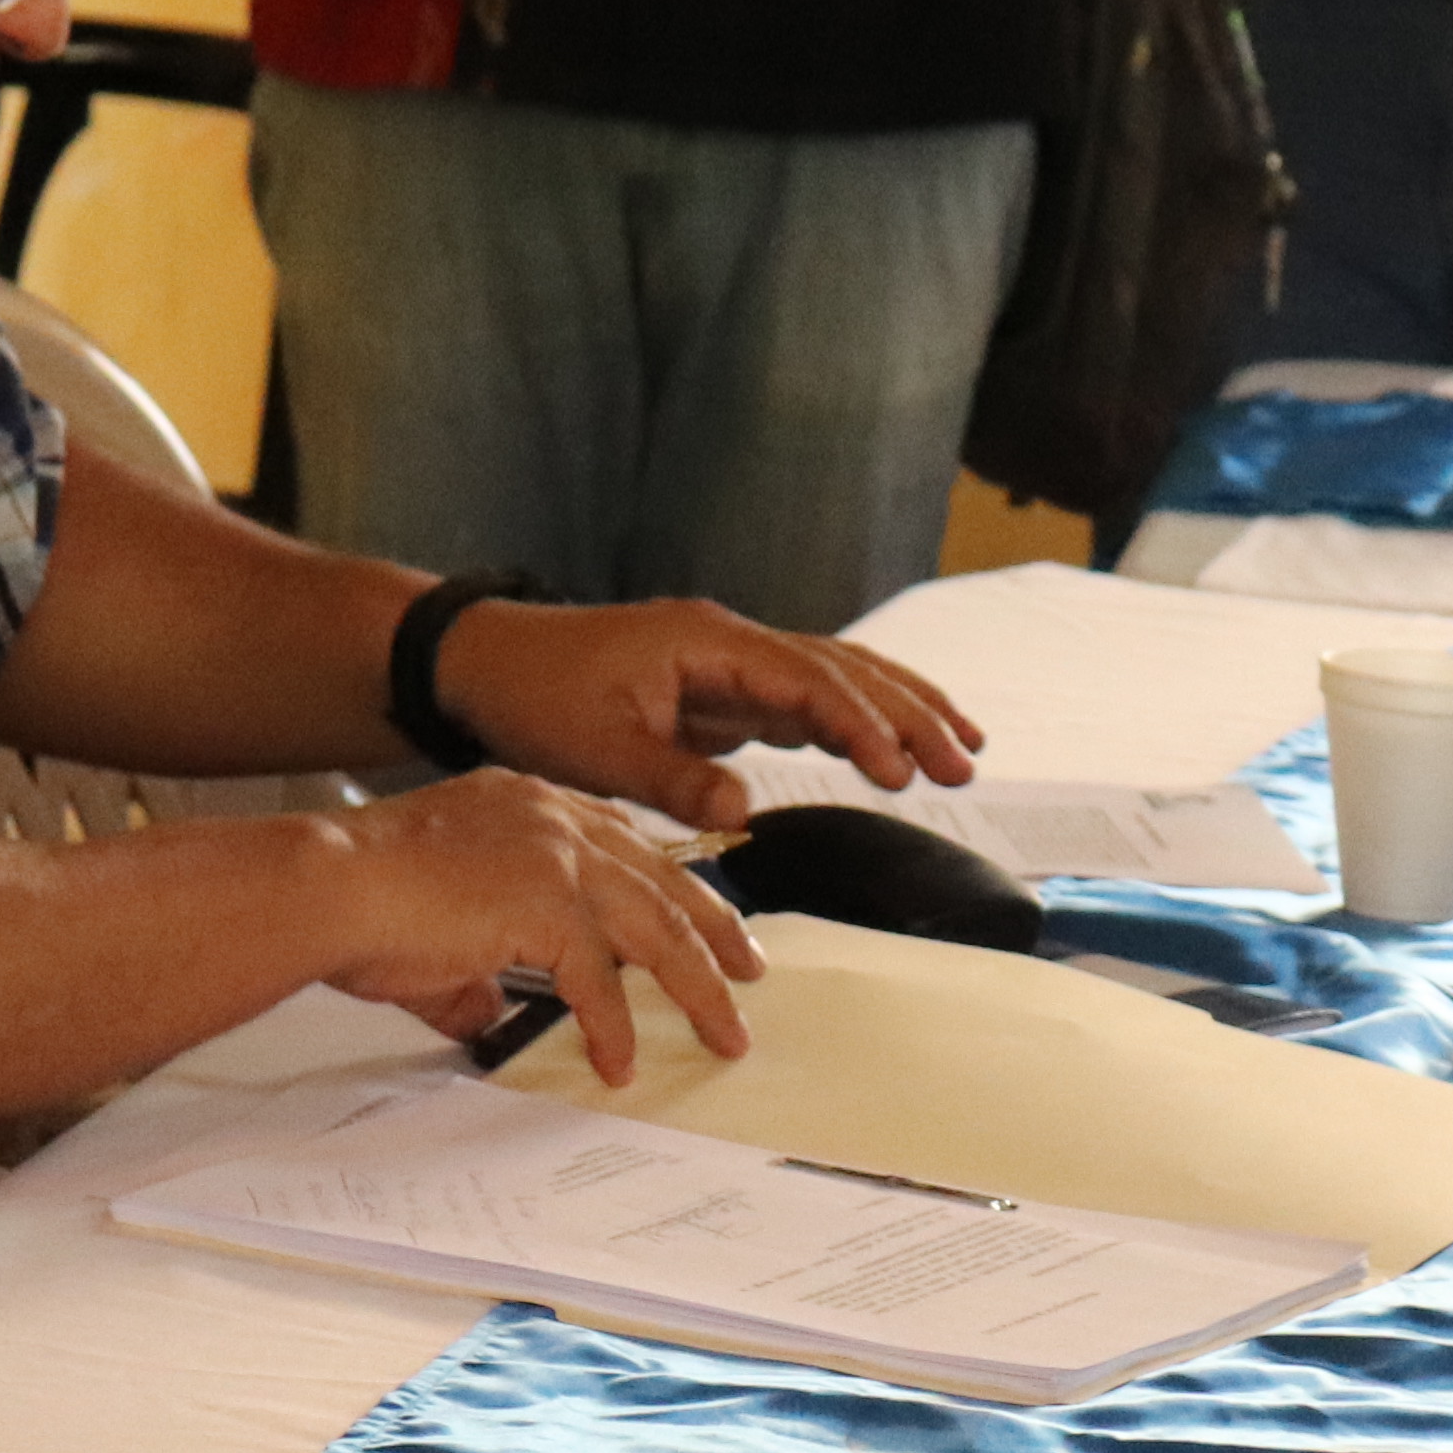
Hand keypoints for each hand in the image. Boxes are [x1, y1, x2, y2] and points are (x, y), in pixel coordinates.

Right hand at [320, 770, 767, 1082]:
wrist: (325, 886)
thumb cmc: (357, 900)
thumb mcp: (433, 927)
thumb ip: (472, 969)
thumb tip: (486, 1011)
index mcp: (527, 804)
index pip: (620, 841)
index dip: (667, 881)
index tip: (698, 913)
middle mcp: (553, 819)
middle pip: (664, 877)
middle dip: (715, 928)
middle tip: (750, 967)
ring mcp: (555, 857)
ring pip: (659, 927)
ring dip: (699, 987)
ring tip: (726, 1031)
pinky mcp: (546, 905)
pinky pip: (601, 979)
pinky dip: (615, 1026)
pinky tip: (619, 1062)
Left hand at [431, 599, 984, 831]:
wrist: (485, 664)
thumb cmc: (531, 697)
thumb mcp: (592, 749)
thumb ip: (670, 778)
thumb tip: (744, 810)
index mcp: (706, 643)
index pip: (808, 681)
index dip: (861, 726)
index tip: (902, 772)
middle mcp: (731, 642)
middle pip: (843, 669)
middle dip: (909, 713)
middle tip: (967, 761)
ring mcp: (731, 664)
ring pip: (835, 679)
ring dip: (898, 712)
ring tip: (962, 750)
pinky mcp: (724, 691)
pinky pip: (807, 702)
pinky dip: (856, 724)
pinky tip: (893, 752)